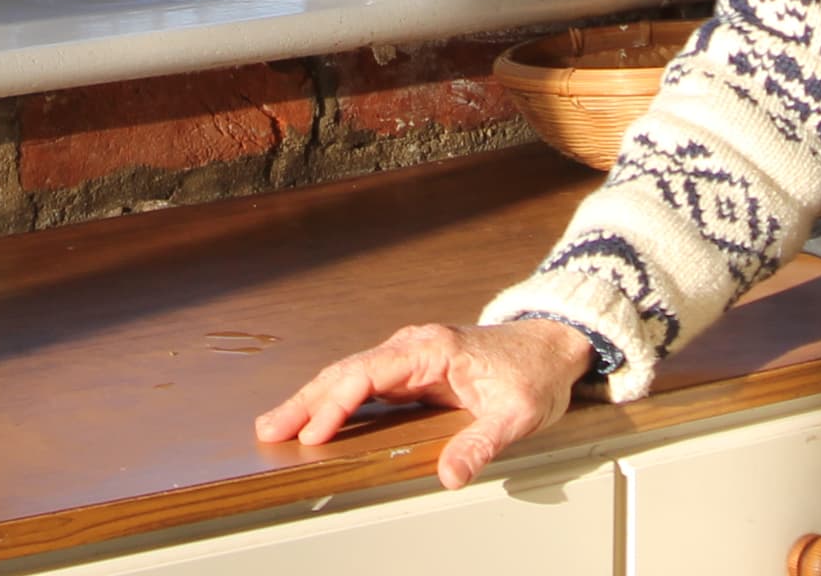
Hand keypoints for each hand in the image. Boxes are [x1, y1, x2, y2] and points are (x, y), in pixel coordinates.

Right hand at [251, 318, 593, 490]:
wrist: (552, 345)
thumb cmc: (535, 373)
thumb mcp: (517, 415)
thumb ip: (481, 444)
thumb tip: (449, 476)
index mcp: (431, 349)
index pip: (369, 373)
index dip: (337, 403)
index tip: (313, 431)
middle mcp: (412, 347)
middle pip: (347, 371)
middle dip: (306, 400)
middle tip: (268, 427)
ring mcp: (410, 356)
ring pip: (350, 375)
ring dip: (314, 399)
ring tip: (279, 425)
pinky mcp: (413, 369)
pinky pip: (365, 383)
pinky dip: (336, 400)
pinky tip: (319, 419)